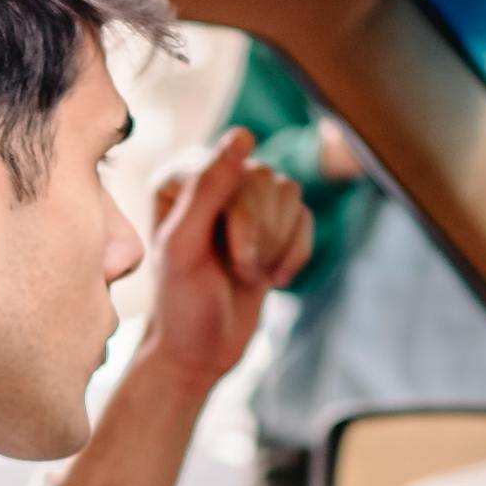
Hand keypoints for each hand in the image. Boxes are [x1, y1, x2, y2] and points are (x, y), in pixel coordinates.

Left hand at [143, 127, 314, 393]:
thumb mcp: (184, 249)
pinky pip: (305, 218)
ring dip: (277, 245)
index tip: (230, 261)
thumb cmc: (182, 304)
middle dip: (261, 237)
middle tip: (238, 273)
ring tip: (249, 275)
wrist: (200, 351)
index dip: (245, 221)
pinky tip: (270, 279)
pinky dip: (295, 254)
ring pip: (291, 193)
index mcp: (180, 177)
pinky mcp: (272, 223)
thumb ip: (206, 189)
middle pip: (268, 180)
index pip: (237, 173)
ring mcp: (244, 201)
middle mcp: (211, 180)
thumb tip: (243, 134)